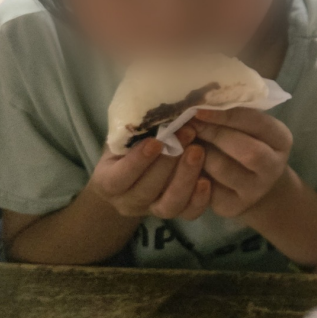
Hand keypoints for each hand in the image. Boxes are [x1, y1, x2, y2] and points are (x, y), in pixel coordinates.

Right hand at [90, 125, 212, 219]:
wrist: (135, 172)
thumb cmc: (130, 146)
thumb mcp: (124, 136)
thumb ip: (133, 128)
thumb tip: (154, 104)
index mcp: (108, 183)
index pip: (119, 178)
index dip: (138, 161)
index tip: (155, 141)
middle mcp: (128, 202)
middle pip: (147, 190)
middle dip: (168, 161)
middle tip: (187, 134)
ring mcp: (153, 210)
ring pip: (169, 204)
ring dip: (185, 177)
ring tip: (198, 151)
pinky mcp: (177, 212)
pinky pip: (189, 213)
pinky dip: (199, 199)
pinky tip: (208, 180)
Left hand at [189, 108, 292, 218]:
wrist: (253, 184)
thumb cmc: (245, 142)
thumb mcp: (247, 126)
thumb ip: (232, 112)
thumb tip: (197, 97)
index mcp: (280, 139)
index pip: (256, 122)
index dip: (226, 115)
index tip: (199, 108)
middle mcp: (273, 167)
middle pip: (247, 151)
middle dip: (213, 134)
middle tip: (187, 123)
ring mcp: (255, 190)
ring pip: (222, 169)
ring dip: (199, 153)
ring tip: (185, 141)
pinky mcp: (233, 206)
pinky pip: (207, 190)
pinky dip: (192, 173)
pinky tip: (184, 162)